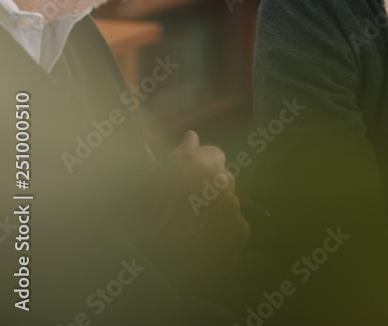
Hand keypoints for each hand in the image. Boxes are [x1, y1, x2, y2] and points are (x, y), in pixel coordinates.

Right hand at [131, 131, 249, 295]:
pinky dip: (224, 237)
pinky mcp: (239, 231)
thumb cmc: (136, 218)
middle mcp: (219, 179)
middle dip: (210, 193)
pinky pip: (235, 229)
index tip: (188, 186)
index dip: (202, 170)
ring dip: (216, 215)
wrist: (142, 262)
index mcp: (196, 163)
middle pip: (224, 181)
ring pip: (229, 206)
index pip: (215, 156)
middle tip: (187, 213)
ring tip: (191, 234)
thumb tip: (192, 137)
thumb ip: (176, 157)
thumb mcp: (147, 182)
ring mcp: (232, 206)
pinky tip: (203, 247)